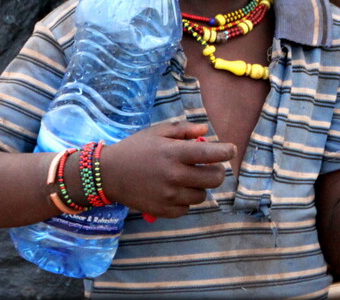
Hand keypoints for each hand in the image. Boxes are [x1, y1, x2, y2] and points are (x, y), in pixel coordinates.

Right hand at [99, 119, 233, 218]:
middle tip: (210, 167)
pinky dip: (185, 201)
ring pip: (201, 195)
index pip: (210, 154)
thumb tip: (206, 131)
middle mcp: (174, 175)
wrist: (108, 174)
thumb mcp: (157, 132)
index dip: (225, 152)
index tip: (231, 149)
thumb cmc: (135, 149)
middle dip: (217, 171)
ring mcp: (169, 196)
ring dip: (199, 186)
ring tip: (187, 178)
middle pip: (214, 179)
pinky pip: (186, 209)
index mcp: (174, 153)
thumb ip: (183, 130)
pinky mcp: (162, 211)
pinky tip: (176, 191)